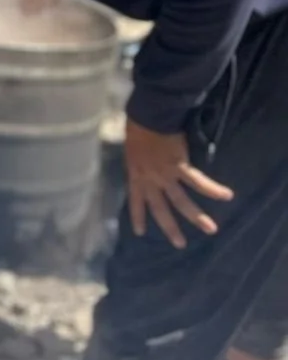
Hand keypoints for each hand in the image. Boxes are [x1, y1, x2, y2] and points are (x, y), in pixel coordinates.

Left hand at [125, 119, 233, 248]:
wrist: (149, 115)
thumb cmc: (138, 127)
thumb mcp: (132, 148)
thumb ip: (139, 162)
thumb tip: (144, 165)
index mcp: (135, 174)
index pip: (135, 200)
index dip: (138, 216)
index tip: (140, 233)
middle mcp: (150, 179)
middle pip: (160, 208)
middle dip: (170, 227)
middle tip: (180, 244)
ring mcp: (165, 175)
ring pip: (181, 201)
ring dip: (197, 216)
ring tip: (211, 229)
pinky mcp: (180, 166)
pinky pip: (199, 182)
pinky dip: (213, 189)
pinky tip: (227, 195)